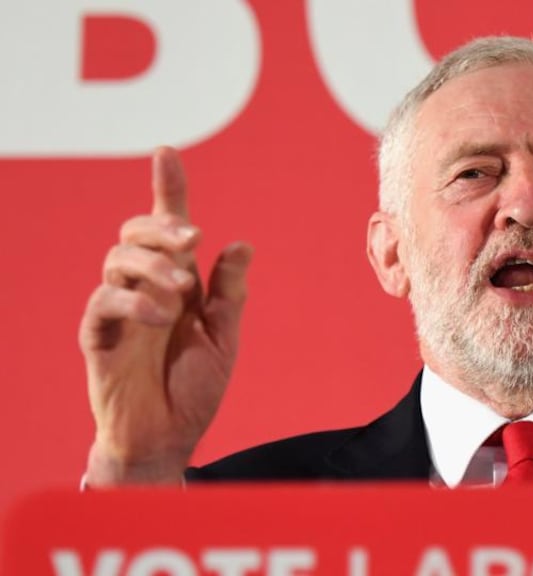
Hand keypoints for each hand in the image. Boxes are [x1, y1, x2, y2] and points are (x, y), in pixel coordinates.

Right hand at [80, 147, 252, 485]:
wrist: (169, 438)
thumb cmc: (193, 388)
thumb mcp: (224, 336)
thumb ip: (229, 292)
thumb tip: (241, 243)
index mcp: (177, 283)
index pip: (169, 228)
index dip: (168, 190)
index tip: (166, 154)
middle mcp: (145, 288)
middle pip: (136, 232)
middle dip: (163, 226)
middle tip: (193, 241)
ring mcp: (118, 310)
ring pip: (118, 258)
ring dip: (153, 264)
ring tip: (181, 289)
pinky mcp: (97, 336)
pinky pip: (104, 301)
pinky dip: (133, 300)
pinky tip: (160, 315)